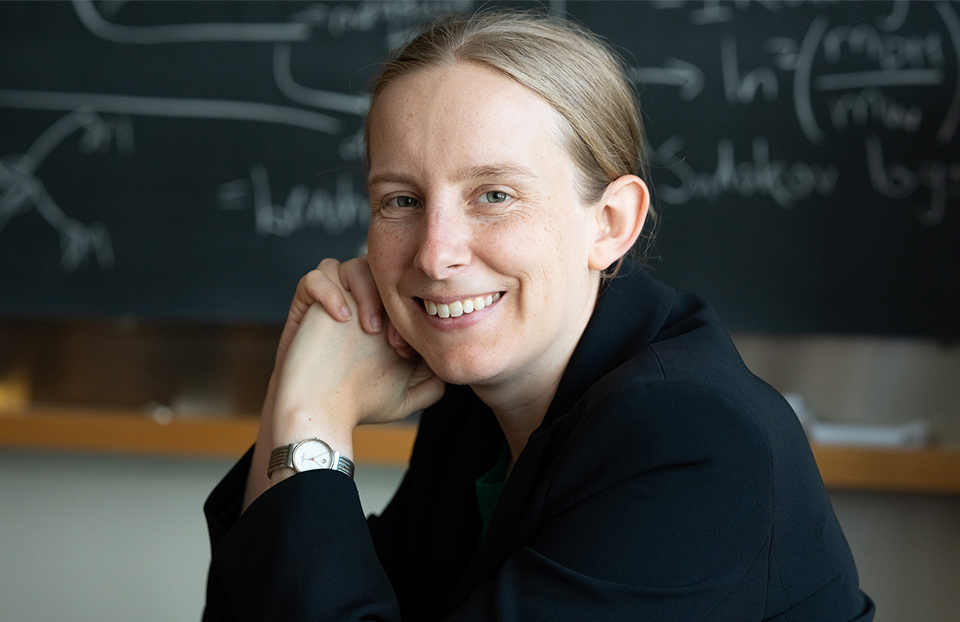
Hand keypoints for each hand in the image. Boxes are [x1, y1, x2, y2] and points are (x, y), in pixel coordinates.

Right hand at [243, 258, 442, 509]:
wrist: (317, 411)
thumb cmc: (360, 402)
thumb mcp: (407, 395)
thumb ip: (434, 383)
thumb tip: (450, 364)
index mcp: (386, 316)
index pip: (404, 290)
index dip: (410, 313)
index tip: (406, 352)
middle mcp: (361, 303)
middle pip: (381, 270)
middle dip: (390, 300)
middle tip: (391, 340)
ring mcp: (334, 300)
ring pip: (351, 265)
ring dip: (364, 291)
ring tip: (368, 328)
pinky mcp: (307, 303)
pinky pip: (316, 276)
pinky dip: (329, 290)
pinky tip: (340, 318)